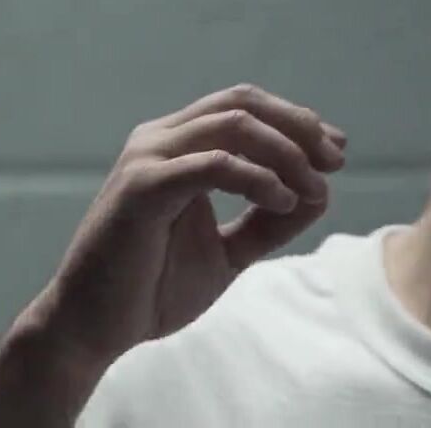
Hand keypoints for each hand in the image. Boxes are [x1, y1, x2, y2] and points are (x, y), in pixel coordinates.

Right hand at [16, 83, 346, 375]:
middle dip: (298, 126)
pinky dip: (257, 177)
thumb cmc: (151, 289)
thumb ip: (267, 222)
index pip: (244, 108)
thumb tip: (320, 193)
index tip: (336, 154)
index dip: (296, 122)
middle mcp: (160, 139)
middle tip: (335, 160)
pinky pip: (212, 163)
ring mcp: (148, 158)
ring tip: (314, 189)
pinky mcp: (142, 187)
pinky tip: (282, 200)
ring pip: (232, 124)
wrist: (94, 329)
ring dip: (285, 152)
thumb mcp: (228, 252)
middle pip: (242, 103)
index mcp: (176, 146)